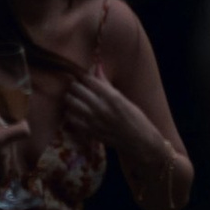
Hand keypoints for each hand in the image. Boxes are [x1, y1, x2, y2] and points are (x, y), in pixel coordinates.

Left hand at [65, 69, 188, 206]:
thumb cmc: (135, 118)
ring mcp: (95, 121)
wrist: (140, 143)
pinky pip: (72, 120)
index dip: (82, 75)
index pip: (89, 79)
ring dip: (70, 98)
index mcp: (112, 97)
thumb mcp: (123, 99)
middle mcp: (101, 108)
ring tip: (73, 97)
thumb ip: (107, 84)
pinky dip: (71, 114)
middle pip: (77, 89)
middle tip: (76, 85)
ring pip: (71, 103)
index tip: (80, 74)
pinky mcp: (91, 132)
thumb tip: (97, 66)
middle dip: (74, 85)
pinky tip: (75, 112)